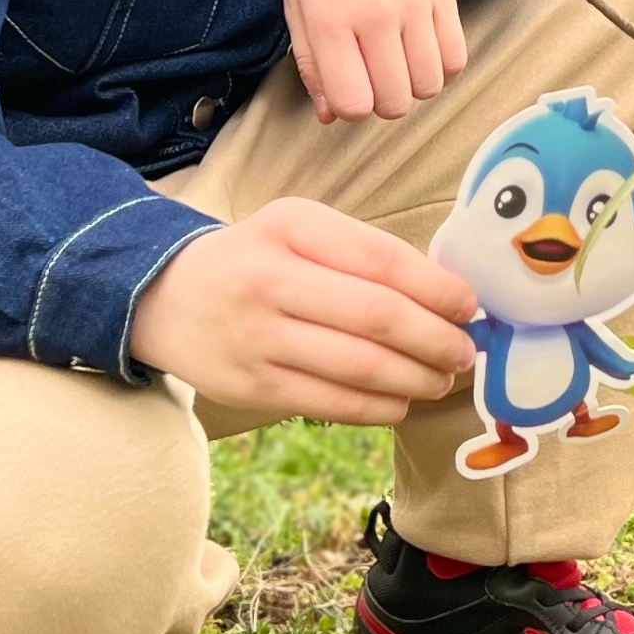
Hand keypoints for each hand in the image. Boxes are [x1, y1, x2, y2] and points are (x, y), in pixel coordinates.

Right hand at [131, 197, 478, 424]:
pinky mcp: (252, 387)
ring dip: (417, 379)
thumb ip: (361, 253)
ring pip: (361, 368)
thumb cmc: (255, 259)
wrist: (164, 297)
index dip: (438, 289)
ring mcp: (258, 338)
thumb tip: (445, 297)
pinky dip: (381, 406)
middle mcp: (270, 279)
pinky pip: (334, 403)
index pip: (383, 261)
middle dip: (437, 340)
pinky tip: (401, 399)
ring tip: (442, 378)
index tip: (469, 306)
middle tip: (465, 352)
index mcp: (291, 227)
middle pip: (379, 318)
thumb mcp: (298, 229)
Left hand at [284, 0, 468, 123]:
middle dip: (381, 100)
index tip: (347, 84)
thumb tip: (332, 114)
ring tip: (398, 61)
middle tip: (372, 73)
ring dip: (413, 85)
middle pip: (395, 102)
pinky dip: (441, 67)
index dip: (350, 106)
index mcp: (331, 18)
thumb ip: (312, 61)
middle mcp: (376, 16)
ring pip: (429, 86)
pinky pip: (456, 58)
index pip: (353, 103)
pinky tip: (422, 49)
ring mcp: (416, 5)